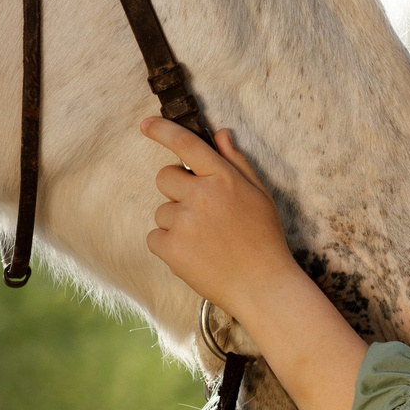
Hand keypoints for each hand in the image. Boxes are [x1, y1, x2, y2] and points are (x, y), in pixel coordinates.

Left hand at [142, 117, 303, 317]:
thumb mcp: (259, 194)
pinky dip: (168, 245)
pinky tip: (193, 254)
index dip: (163, 131)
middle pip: (164, 177)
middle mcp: (201, 195)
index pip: (186, 145)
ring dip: (175, 222)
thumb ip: (236, 162)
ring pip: (161, 211)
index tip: (146, 124)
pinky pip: (155, 236)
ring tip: (204, 240)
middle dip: (175, 189)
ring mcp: (184, 222)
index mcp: (223, 178)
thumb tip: (220, 134)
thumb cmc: (264, 238)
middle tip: (198, 211)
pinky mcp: (171, 248)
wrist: (261, 285)